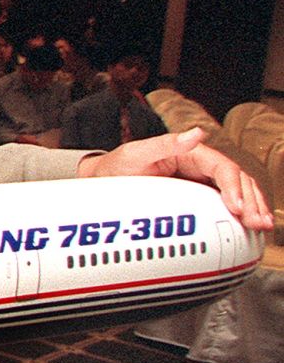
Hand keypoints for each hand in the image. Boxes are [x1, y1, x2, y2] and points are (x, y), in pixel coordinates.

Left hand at [77, 127, 273, 231]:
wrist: (102, 181)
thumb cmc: (118, 166)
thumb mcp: (137, 153)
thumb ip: (165, 144)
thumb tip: (196, 133)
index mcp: (190, 152)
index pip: (222, 167)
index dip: (234, 187)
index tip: (237, 207)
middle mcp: (199, 166)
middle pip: (237, 181)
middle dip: (251, 200)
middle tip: (258, 223)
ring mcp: (199, 182)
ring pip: (236, 193)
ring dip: (251, 209)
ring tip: (260, 227)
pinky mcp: (195, 198)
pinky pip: (223, 205)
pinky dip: (239, 215)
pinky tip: (247, 229)